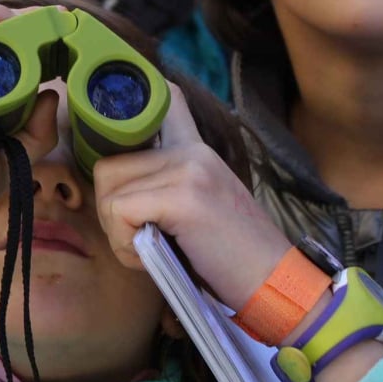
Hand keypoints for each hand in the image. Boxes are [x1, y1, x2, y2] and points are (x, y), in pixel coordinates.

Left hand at [92, 83, 292, 311]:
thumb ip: (165, 183)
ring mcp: (188, 169)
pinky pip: (119, 213)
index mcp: (195, 148)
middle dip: (111, 212)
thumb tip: (111, 185)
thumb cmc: (229, 257)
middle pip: (107, 166)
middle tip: (141, 238)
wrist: (274, 284)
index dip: (126, 120)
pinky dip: (125, 245)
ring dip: (117, 232)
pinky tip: (153, 258)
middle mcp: (191, 149)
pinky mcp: (184, 197)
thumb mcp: (199, 206)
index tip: (125, 163)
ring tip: (151, 249)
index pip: (162, 98)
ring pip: (108, 191)